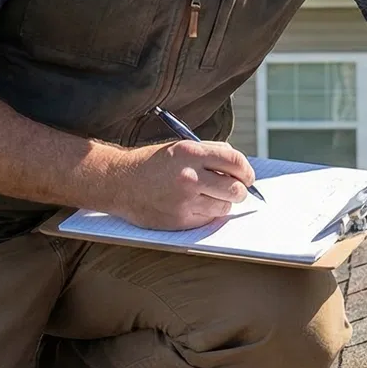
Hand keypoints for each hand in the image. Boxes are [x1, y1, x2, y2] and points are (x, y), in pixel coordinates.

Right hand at [97, 139, 255, 230]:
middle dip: (240, 191)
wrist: (119, 182)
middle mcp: (189, 176)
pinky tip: (193, 205)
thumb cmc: (153, 164)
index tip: (247, 176)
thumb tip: (240, 166)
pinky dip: (206, 214)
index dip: (246, 171)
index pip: (236, 161)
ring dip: (222, 203)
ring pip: (224, 207)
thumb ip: (211, 152)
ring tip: (208, 196)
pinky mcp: (178, 220)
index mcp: (191, 152)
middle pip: (236, 189)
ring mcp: (184, 200)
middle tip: (235, 190)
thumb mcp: (180, 147)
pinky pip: (207, 219)